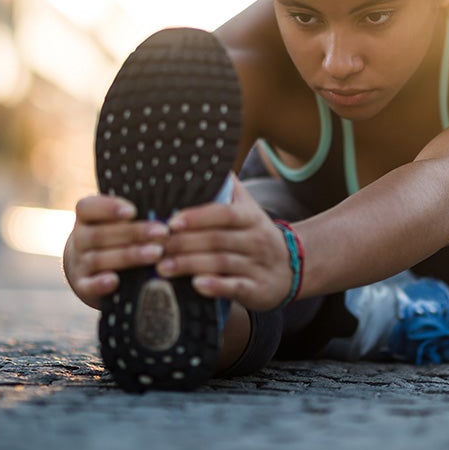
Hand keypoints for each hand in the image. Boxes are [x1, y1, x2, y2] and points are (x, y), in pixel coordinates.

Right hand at [63, 195, 167, 308]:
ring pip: (99, 259)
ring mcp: (79, 264)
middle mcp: (79, 240)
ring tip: (156, 253)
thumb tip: (164, 213)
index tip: (133, 211)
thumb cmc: (112, 238)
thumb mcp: (115, 223)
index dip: (108, 208)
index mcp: (85, 218)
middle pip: (100, 234)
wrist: (86, 269)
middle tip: (162, 233)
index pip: (87, 207)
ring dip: (129, 256)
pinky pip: (88, 285)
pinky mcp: (82, 286)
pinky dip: (100, 284)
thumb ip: (132, 218)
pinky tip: (115, 281)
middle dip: (134, 233)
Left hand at [156, 178, 294, 311]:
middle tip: (155, 247)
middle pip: (216, 240)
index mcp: (250, 217)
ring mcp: (257, 265)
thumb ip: (229, 188)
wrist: (293, 267)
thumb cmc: (257, 235)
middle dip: (183, 243)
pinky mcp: (257, 290)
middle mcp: (256, 240)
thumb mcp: (249, 209)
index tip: (171, 222)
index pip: (223, 213)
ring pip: (221, 263)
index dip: (197, 217)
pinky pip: (235, 288)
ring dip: (189, 265)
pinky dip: (216, 286)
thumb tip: (208, 160)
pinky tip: (196, 285)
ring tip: (162, 267)